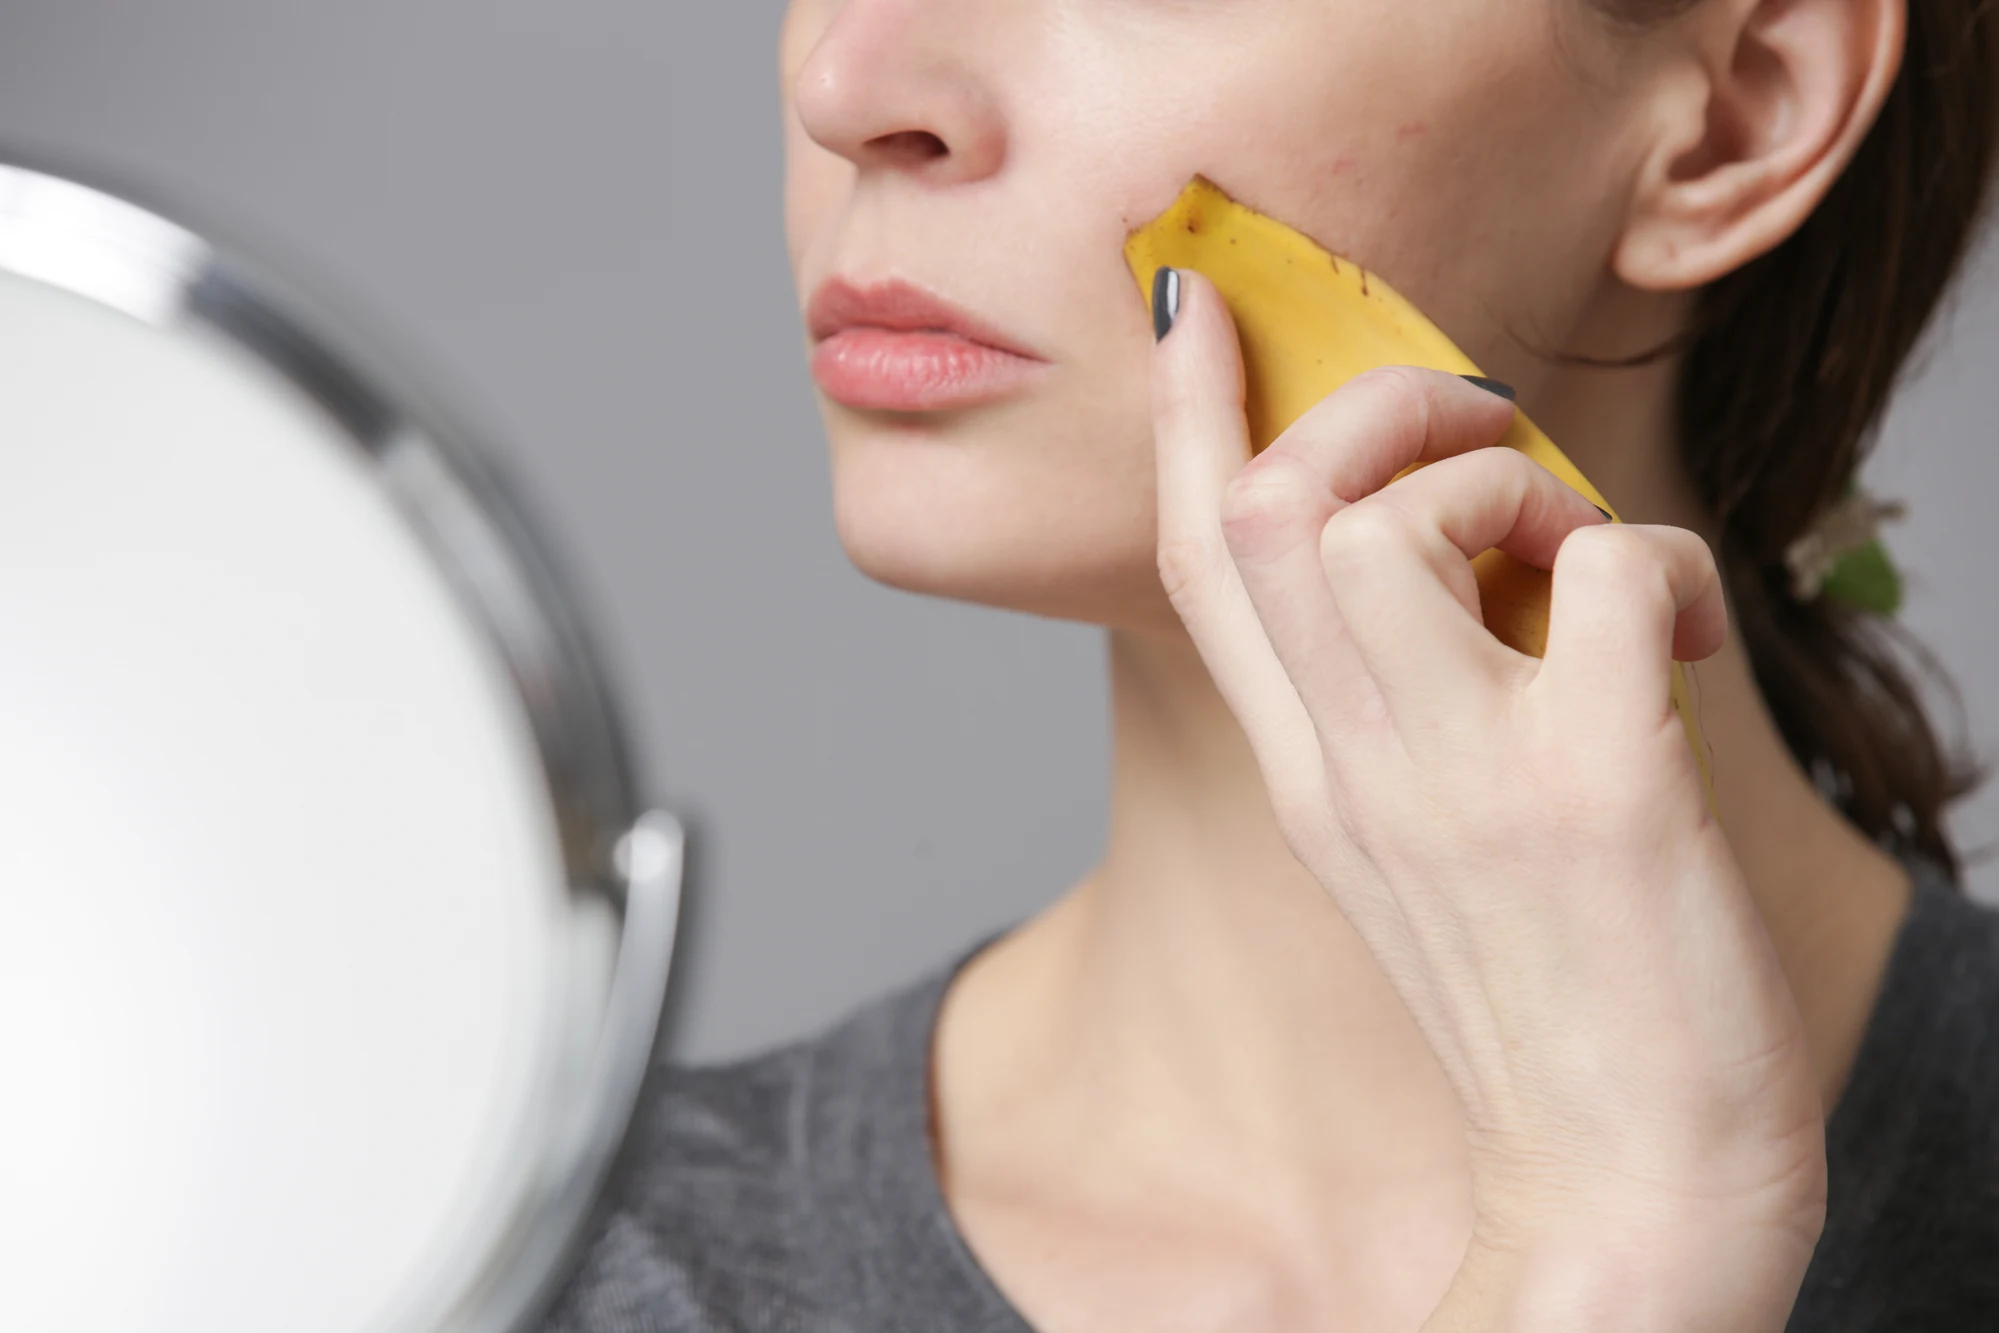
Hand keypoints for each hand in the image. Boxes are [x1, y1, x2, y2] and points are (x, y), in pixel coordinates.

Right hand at [1150, 272, 1825, 1330]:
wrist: (1623, 1187)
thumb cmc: (1541, 1000)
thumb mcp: (1409, 844)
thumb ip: (1389, 702)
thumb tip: (1439, 542)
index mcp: (1308, 775)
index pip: (1200, 562)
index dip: (1189, 416)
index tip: (1197, 304)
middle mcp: (1353, 767)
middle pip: (1271, 511)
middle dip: (1369, 408)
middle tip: (1468, 432)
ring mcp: (1461, 781)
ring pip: (1398, 520)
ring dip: (1505, 481)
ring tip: (1567, 551)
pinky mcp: (1593, 795)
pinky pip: (1608, 572)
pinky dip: (1662, 559)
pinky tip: (1686, 632)